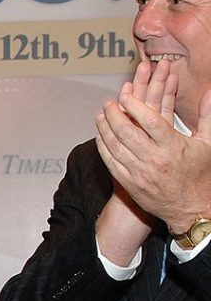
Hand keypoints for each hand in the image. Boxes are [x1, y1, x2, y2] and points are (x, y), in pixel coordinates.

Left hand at [95, 60, 210, 232]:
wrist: (190, 208)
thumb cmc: (198, 175)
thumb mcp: (207, 144)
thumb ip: (206, 116)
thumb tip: (208, 92)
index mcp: (173, 147)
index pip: (149, 121)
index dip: (134, 106)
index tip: (125, 96)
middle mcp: (154, 159)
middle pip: (127, 132)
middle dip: (114, 115)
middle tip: (108, 104)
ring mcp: (139, 173)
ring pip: (115, 147)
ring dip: (105, 130)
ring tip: (101, 117)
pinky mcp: (129, 183)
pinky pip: (111, 162)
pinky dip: (103, 148)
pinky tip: (100, 138)